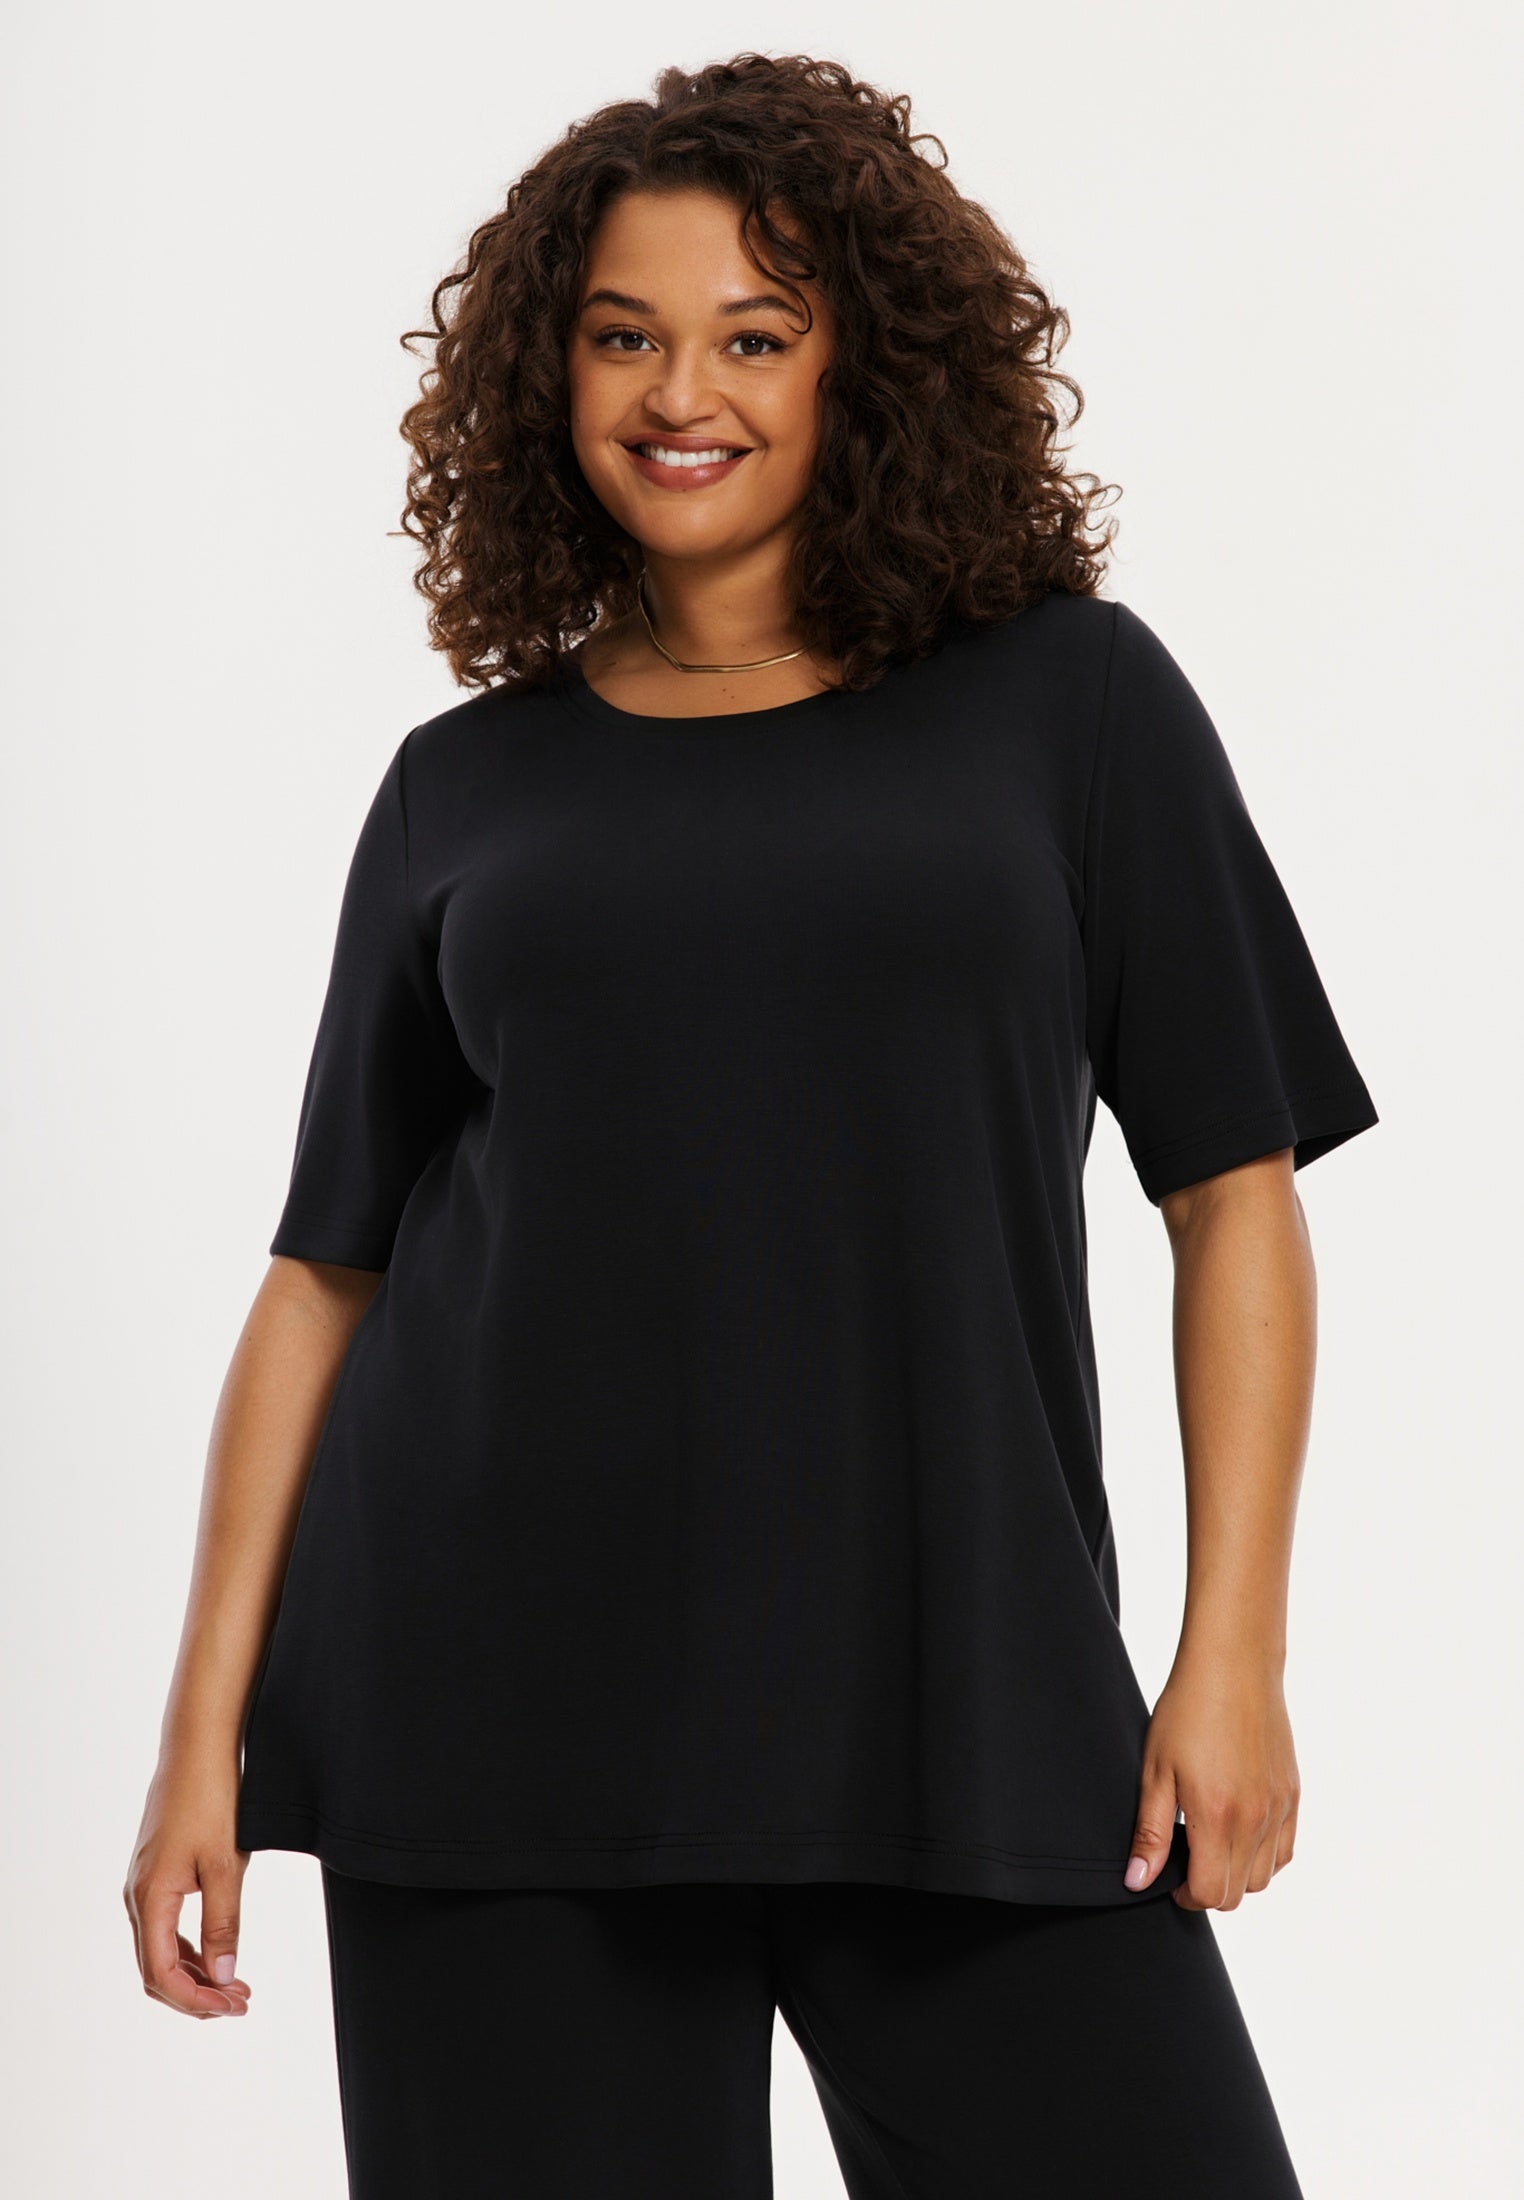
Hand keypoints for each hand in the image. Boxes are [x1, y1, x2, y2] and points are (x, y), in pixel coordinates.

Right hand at [123, 1749, 252, 2018]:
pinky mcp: (156, 1873)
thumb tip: (223, 1976)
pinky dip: (189, 1948)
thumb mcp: (227, 1864)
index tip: (234, 2006)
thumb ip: (223, 1923)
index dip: (196, 1999)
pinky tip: (217, 1953)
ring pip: (159, 1950)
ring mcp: (144, 1884)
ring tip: (236, 1985)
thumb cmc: (213, 1799)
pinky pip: (164, 1927)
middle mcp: (138, 1896)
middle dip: (196, 1994)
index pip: (162, 1973)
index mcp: (150, 1898)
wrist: (198, 1748)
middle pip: (156, 1970)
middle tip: (240, 2003)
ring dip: (195, 1974)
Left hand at [1122, 1648, 1299, 1909]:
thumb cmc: (1186, 1711)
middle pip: (1237, 1893)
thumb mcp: (1155, 1771)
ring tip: (1209, 1843)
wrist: (1232, 1666)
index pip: (1209, 1893)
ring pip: (1263, 1877)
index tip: (1169, 1877)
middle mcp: (1254, 1820)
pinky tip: (1239, 1832)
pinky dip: (1263, 1856)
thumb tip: (1138, 1882)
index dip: (1183, 1896)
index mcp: (1216, 1816)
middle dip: (1207, 1889)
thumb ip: (1150, 1833)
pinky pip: (1284, 1851)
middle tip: (1184, 1859)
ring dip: (1235, 1875)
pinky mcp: (1292, 1794)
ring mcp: (1278, 1808)